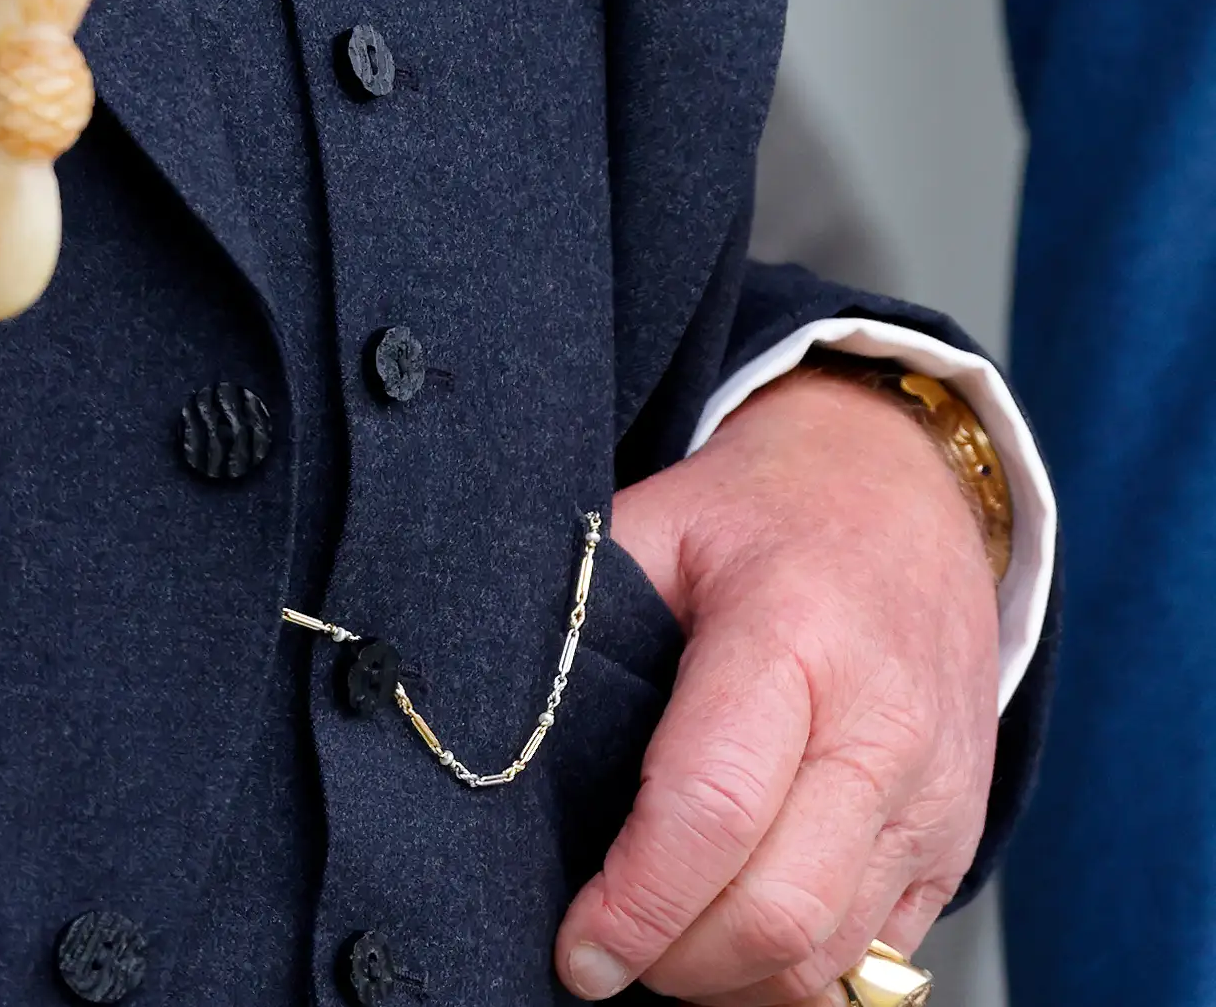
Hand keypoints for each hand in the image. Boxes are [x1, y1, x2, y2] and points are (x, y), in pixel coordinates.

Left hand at [556, 369, 998, 1000]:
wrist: (910, 494)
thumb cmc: (770, 509)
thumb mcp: (661, 518)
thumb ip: (587, 611)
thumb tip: (496, 719)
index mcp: (794, 634)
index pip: (714, 804)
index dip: (637, 898)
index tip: (574, 945)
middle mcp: (882, 730)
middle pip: (778, 911)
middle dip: (673, 962)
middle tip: (602, 953)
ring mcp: (933, 800)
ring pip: (829, 958)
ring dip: (730, 984)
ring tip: (659, 949)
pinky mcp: (956, 847)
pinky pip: (876, 962)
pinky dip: (793, 979)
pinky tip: (731, 945)